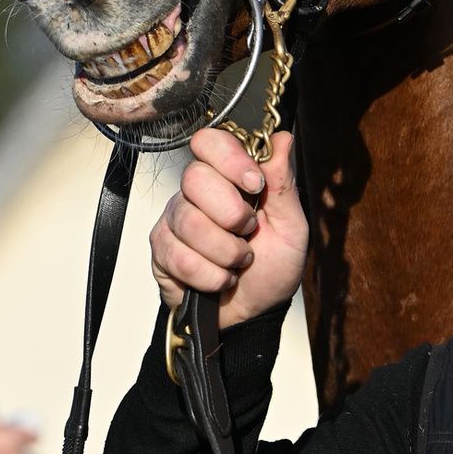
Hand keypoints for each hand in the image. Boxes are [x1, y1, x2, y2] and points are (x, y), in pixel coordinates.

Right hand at [150, 127, 308, 329]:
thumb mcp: (291, 228)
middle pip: (196, 178)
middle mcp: (196, 193)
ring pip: (189, 221)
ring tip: (239, 262)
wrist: (252, 314)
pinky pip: (179, 256)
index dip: (229, 158)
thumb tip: (282, 139)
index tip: (255, 184)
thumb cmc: (272, 268)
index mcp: (229, 178)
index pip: (210, 142)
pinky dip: (211, 275)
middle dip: (232, 213)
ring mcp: (175, 220)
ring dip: (226, 252)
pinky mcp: (162, 251)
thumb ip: (283, 184)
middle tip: (249, 232)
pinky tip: (221, 279)